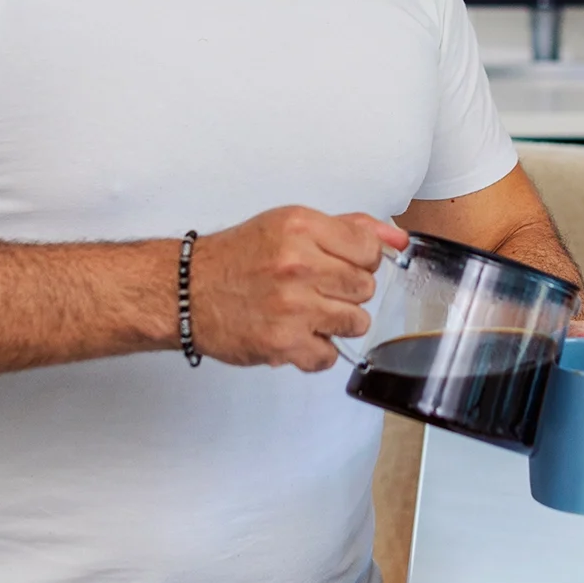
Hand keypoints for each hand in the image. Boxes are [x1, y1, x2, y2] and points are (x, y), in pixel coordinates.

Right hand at [190, 207, 405, 370]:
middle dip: (347, 291)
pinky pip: (329, 356)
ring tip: (309, 313)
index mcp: (301, 228)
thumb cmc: (236, 259)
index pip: (369, 248)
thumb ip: (347, 228)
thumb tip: (397, 239)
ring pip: (356, 322)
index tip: (343, 265)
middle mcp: (298, 264)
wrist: (186, 292)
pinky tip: (297, 336)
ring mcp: (292, 306)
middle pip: (366, 286)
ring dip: (337, 322)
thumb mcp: (288, 225)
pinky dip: (316, 352)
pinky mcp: (283, 342)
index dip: (361, 260)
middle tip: (319, 290)